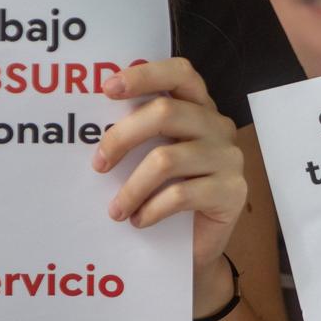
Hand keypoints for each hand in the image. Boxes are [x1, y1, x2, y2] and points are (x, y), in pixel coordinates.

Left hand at [90, 58, 245, 307]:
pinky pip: (181, 195)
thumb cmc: (165, 195)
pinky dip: (151, 209)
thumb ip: (136, 135)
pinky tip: (139, 221)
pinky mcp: (233, 191)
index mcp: (198, 107)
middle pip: (166, 112)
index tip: (107, 89)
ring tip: (115, 210)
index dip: (145, 74)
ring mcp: (229, 158)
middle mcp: (218, 125)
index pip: (180, 73)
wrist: (196, 247)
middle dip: (122, 137)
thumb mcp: (150, 157)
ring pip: (168, 159)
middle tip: (98, 164)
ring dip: (132, 187)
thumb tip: (88, 129)